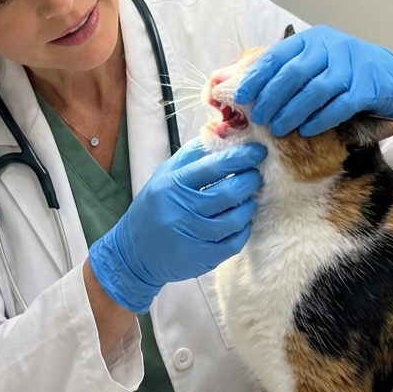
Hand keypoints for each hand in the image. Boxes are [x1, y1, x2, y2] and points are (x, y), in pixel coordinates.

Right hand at [88, 139, 265, 313]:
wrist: (135, 252)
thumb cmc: (153, 207)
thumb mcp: (164, 175)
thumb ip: (192, 155)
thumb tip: (222, 133)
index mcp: (173, 184)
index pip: (214, 166)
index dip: (240, 157)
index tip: (257, 150)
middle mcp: (182, 210)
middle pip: (229, 192)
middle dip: (250, 180)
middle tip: (257, 174)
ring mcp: (193, 236)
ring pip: (235, 218)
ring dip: (249, 204)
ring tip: (250, 197)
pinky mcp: (203, 257)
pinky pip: (234, 242)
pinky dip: (243, 229)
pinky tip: (242, 220)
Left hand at [233, 25, 392, 137]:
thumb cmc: (345, 73)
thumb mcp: (315, 63)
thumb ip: (284, 72)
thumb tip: (239, 84)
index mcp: (312, 40)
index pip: (277, 55)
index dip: (256, 77)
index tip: (241, 97)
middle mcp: (331, 47)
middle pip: (293, 73)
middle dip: (271, 98)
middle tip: (258, 118)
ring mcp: (351, 66)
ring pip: (315, 91)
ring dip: (292, 112)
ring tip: (277, 129)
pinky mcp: (367, 88)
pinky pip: (339, 106)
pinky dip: (320, 120)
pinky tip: (306, 131)